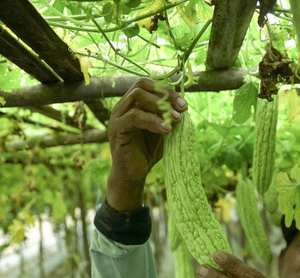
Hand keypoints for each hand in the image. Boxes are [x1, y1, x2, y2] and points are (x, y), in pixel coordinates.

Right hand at [106, 77, 187, 210]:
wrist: (135, 172)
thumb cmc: (149, 149)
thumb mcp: (163, 128)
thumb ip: (169, 116)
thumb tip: (184, 105)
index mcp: (133, 103)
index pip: (147, 84)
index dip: (166, 90)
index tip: (184, 105)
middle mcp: (122, 106)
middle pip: (141, 86)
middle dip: (165, 96)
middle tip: (181, 111)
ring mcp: (117, 116)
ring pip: (137, 97)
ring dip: (160, 107)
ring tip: (176, 121)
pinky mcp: (116, 129)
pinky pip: (134, 117)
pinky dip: (153, 121)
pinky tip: (166, 130)